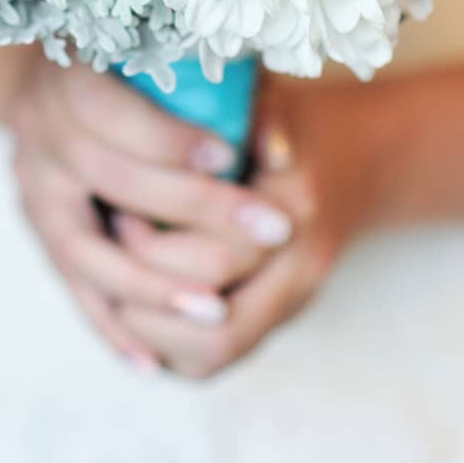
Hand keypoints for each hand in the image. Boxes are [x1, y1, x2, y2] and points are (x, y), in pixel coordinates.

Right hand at [6, 58, 295, 368]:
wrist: (71, 67)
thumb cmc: (147, 57)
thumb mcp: (183, 52)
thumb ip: (230, 89)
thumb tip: (278, 153)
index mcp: (67, 74)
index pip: (114, 115)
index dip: (171, 140)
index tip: (235, 158)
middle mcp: (38, 131)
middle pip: (113, 182)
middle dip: (196, 210)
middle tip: (274, 231)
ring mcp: (32, 186)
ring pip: (83, 251)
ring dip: (151, 285)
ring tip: (215, 309)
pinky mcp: (39, 227)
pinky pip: (71, 286)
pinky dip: (112, 326)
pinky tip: (152, 363)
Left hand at [112, 80, 385, 378]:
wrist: (355, 160)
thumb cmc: (291, 119)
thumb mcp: (272, 102)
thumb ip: (256, 114)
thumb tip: (243, 147)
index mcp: (299, 209)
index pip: (217, 259)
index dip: (152, 243)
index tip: (115, 207)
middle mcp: (301, 269)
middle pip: (214, 321)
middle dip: (145, 290)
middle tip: (108, 247)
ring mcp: (290, 304)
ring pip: (210, 354)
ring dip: (151, 331)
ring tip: (112, 282)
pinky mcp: (270, 322)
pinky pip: (207, 361)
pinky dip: (163, 345)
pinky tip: (129, 307)